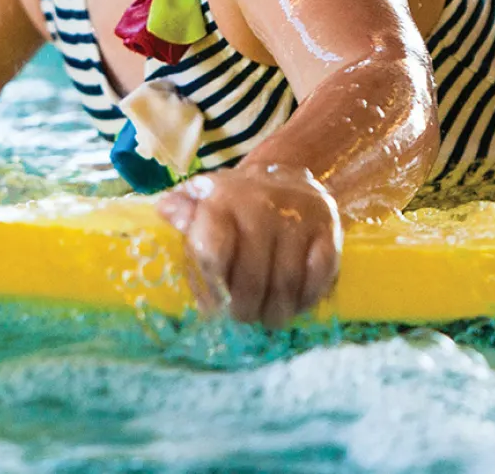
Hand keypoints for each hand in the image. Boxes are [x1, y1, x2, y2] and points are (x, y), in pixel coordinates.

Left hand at [157, 162, 342, 327]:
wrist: (286, 176)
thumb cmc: (234, 203)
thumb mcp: (201, 200)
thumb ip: (180, 211)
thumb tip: (166, 212)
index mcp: (222, 200)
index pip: (212, 250)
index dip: (210, 288)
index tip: (213, 306)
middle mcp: (261, 204)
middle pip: (251, 279)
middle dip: (244, 310)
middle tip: (242, 317)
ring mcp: (298, 215)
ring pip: (286, 283)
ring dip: (274, 312)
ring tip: (266, 317)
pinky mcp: (328, 228)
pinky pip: (319, 277)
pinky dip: (305, 299)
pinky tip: (294, 302)